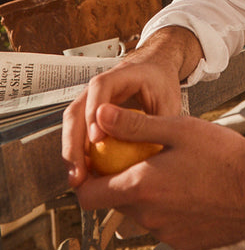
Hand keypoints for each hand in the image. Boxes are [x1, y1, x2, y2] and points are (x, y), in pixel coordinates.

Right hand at [62, 25, 202, 186]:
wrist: (156, 69)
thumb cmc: (162, 83)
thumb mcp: (167, 100)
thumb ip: (157, 123)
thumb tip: (152, 155)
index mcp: (120, 75)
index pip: (100, 88)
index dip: (95, 112)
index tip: (98, 139)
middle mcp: (99, 87)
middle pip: (76, 111)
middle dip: (73, 144)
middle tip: (79, 173)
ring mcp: (91, 100)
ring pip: (72, 125)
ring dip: (71, 153)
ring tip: (77, 180)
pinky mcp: (91, 115)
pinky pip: (80, 134)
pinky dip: (80, 153)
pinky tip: (85, 175)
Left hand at [74, 103, 244, 249]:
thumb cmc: (224, 155)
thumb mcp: (178, 129)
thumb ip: (135, 126)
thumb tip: (100, 116)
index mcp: (141, 187)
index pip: (88, 196)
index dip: (86, 180)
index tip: (98, 165)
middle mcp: (148, 218)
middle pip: (116, 205)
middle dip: (122, 184)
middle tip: (145, 161)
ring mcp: (166, 235)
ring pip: (142, 217)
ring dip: (149, 199)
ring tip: (176, 175)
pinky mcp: (184, 245)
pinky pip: (165, 228)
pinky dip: (171, 213)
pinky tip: (193, 193)